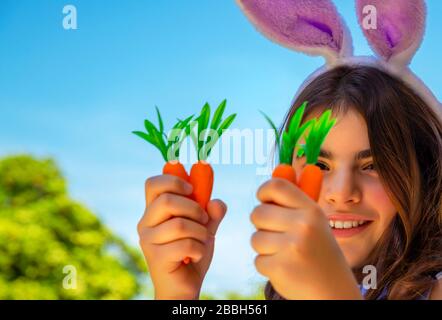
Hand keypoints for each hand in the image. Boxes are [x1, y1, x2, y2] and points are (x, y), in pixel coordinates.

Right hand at [138, 174, 226, 299]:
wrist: (184, 287)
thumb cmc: (191, 254)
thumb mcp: (205, 228)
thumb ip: (212, 213)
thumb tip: (216, 202)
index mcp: (153, 211)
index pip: (153, 184)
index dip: (173, 180)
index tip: (192, 189)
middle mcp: (145, 223)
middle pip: (167, 200)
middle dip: (194, 208)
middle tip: (204, 219)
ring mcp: (148, 241)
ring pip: (179, 224)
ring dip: (200, 232)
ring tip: (202, 241)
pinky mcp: (156, 258)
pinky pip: (185, 244)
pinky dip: (199, 249)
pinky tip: (196, 257)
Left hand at [250, 178, 361, 298]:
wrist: (334, 292)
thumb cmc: (321, 253)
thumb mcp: (317, 222)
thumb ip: (297, 198)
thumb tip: (282, 167)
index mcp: (311, 211)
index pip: (275, 186)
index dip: (264, 191)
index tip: (264, 199)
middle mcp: (302, 226)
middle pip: (257, 213)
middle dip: (262, 224)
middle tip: (277, 233)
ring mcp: (291, 248)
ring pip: (255, 238)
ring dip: (265, 247)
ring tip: (285, 254)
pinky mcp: (280, 268)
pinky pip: (258, 259)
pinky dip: (268, 265)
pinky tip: (285, 268)